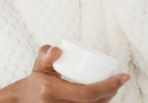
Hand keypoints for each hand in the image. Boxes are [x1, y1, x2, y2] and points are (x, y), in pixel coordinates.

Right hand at [0, 45, 128, 102]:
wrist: (24, 101)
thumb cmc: (37, 80)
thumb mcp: (39, 64)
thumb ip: (45, 54)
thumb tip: (57, 49)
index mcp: (50, 92)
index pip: (86, 93)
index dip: (108, 86)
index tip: (123, 76)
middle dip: (112, 92)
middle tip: (121, 79)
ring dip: (108, 99)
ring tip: (115, 86)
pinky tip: (108, 96)